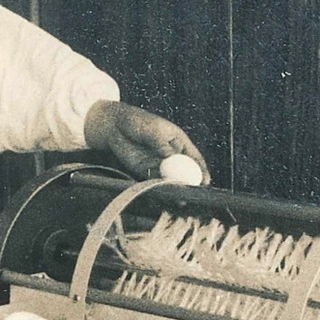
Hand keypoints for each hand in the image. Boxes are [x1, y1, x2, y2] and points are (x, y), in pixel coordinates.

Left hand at [83, 100, 209, 185]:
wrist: (114, 125)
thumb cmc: (138, 121)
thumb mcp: (153, 130)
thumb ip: (161, 145)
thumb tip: (170, 157)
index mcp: (179, 143)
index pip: (194, 159)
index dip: (201, 170)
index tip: (204, 181)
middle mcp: (171, 156)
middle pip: (184, 173)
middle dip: (188, 184)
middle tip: (191, 194)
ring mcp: (159, 164)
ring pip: (169, 179)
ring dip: (173, 188)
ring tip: (177, 198)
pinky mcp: (145, 171)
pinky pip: (154, 181)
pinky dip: (158, 187)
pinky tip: (161, 193)